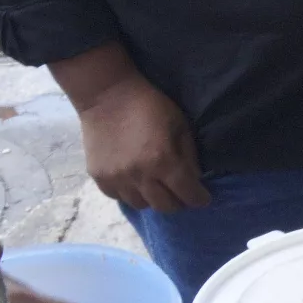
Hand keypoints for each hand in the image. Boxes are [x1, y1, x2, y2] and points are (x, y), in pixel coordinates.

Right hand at [75, 71, 207, 212]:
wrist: (107, 96)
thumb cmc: (150, 105)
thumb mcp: (180, 125)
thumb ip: (189, 155)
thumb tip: (195, 178)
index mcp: (163, 161)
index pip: (187, 193)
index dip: (199, 199)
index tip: (204, 199)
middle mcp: (140, 176)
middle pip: (165, 206)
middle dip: (179, 203)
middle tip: (183, 195)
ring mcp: (116, 179)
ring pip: (141, 205)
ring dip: (154, 199)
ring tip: (159, 188)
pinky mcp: (98, 178)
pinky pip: (119, 198)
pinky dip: (132, 194)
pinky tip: (137, 183)